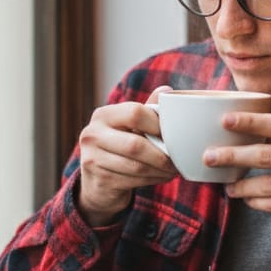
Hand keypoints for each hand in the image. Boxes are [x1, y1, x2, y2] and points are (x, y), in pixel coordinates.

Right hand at [77, 86, 177, 225]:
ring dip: (161, 170)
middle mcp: (92, 134)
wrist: (96, 181)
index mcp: (103, 115)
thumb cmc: (119, 147)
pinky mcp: (99, 180)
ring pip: (137, 166)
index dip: (158, 124)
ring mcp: (92, 159)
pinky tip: (161, 177)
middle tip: (178, 160)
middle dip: (162, 155)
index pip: (135, 113)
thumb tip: (168, 90)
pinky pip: (133, 181)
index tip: (172, 135)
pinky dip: (153, 180)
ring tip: (173, 169)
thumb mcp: (130, 126)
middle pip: (136, 144)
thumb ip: (147, 109)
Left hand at [208, 112, 270, 251]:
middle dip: (232, 155)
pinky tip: (246, 199)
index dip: (250, 122)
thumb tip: (254, 132)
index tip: (225, 121)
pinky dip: (256, 202)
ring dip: (241, 186)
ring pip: (265, 184)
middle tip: (210, 156)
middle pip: (265, 155)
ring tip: (226, 185)